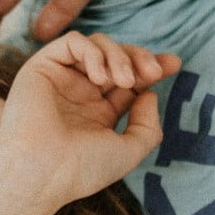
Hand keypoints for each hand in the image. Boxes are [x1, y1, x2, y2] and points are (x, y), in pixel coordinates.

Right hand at [0, 33, 179, 209]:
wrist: (41, 173)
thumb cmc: (80, 170)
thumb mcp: (128, 152)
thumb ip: (147, 125)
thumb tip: (149, 93)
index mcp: (98, 113)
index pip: (129, 80)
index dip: (151, 67)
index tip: (173, 65)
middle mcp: (80, 93)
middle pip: (117, 57)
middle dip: (140, 58)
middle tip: (154, 71)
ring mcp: (61, 79)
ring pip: (97, 45)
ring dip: (118, 56)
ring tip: (124, 81)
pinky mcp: (43, 67)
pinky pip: (72, 42)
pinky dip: (92, 52)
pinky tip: (100, 77)